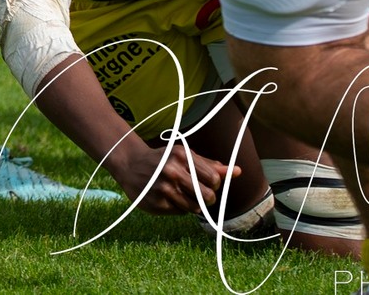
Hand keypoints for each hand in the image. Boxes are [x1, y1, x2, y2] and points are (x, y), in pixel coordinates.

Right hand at [109, 140, 233, 216]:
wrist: (130, 163)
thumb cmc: (164, 159)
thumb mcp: (185, 156)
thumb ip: (211, 165)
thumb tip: (238, 172)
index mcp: (182, 156)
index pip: (214, 179)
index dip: (215, 184)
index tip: (208, 182)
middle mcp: (172, 171)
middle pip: (207, 197)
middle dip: (208, 198)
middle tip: (200, 194)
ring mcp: (163, 189)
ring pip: (195, 208)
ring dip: (194, 204)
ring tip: (184, 195)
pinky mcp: (156, 204)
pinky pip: (180, 212)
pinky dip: (179, 207)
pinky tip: (170, 197)